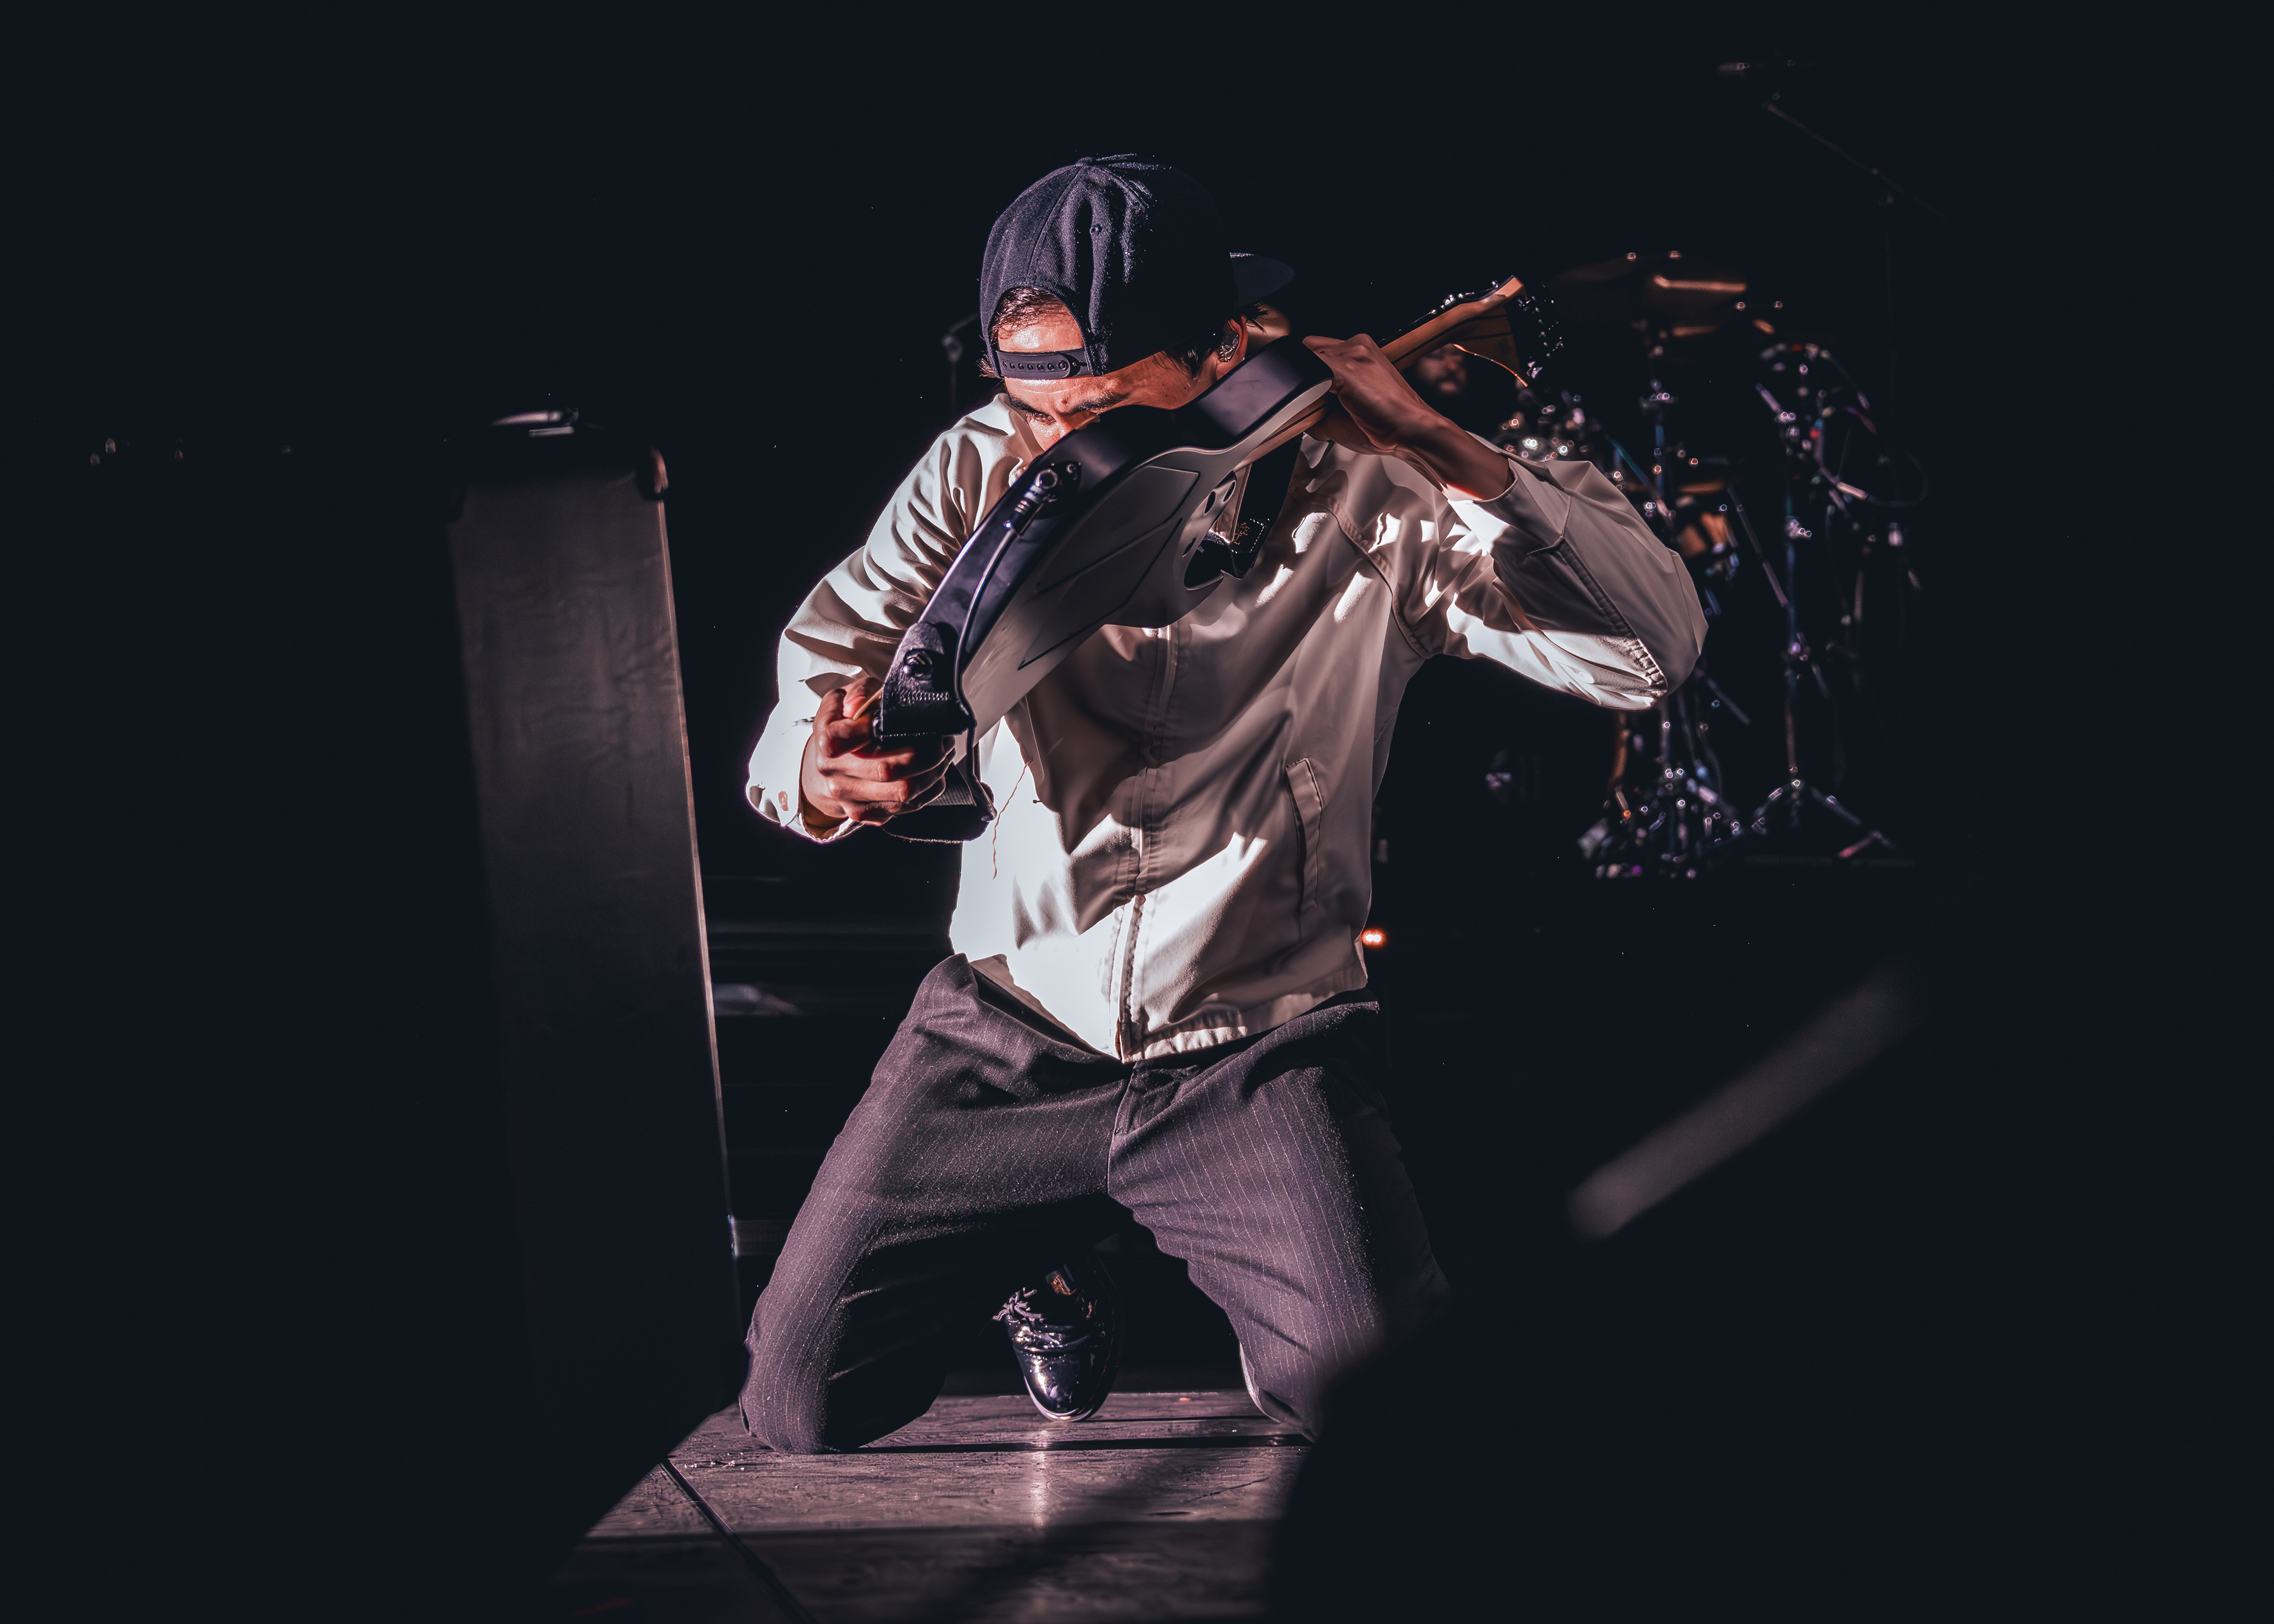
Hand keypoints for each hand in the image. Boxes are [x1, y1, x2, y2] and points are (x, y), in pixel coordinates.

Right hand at [798, 677, 949, 827]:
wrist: (823, 765)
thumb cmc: (839, 728)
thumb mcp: (844, 698)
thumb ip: (858, 693)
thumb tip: (859, 705)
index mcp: (827, 742)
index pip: (851, 739)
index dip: (885, 730)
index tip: (912, 721)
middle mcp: (835, 775)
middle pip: (888, 770)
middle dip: (927, 754)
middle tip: (941, 739)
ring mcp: (850, 799)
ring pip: (903, 793)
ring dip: (933, 772)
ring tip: (942, 753)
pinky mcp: (866, 814)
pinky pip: (907, 806)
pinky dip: (928, 788)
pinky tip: (932, 772)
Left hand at [1301, 334, 1511, 500]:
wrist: (1412, 431)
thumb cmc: (1388, 425)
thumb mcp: (1349, 412)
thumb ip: (1321, 409)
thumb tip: (1302, 416)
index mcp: (1361, 351)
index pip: (1318, 350)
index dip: (1310, 374)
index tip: (1309, 393)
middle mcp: (1357, 346)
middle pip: (1309, 350)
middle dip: (1306, 375)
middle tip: (1314, 401)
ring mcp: (1353, 353)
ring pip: (1307, 360)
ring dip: (1306, 384)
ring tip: (1323, 407)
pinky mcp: (1347, 367)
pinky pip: (1310, 373)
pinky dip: (1306, 391)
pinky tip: (1319, 406)